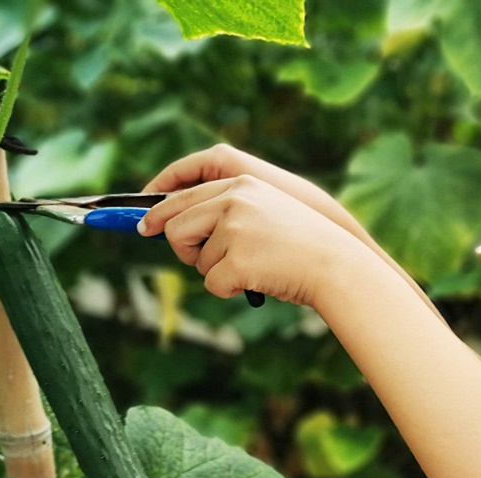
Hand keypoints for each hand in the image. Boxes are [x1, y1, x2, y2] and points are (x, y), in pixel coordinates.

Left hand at [139, 175, 371, 307]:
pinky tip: (257, 281)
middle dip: (183, 249)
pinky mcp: (236, 259)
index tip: (145, 227)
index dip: (158, 212)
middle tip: (201, 260)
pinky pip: (211, 284)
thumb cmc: (303, 246)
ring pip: (195, 260)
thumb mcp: (267, 213)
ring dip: (215, 271)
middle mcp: (234, 200)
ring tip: (252, 268)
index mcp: (241, 184)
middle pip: (176, 226)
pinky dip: (230, 289)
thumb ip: (228, 212)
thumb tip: (177, 229)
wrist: (335, 265)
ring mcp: (234, 229)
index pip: (184, 194)